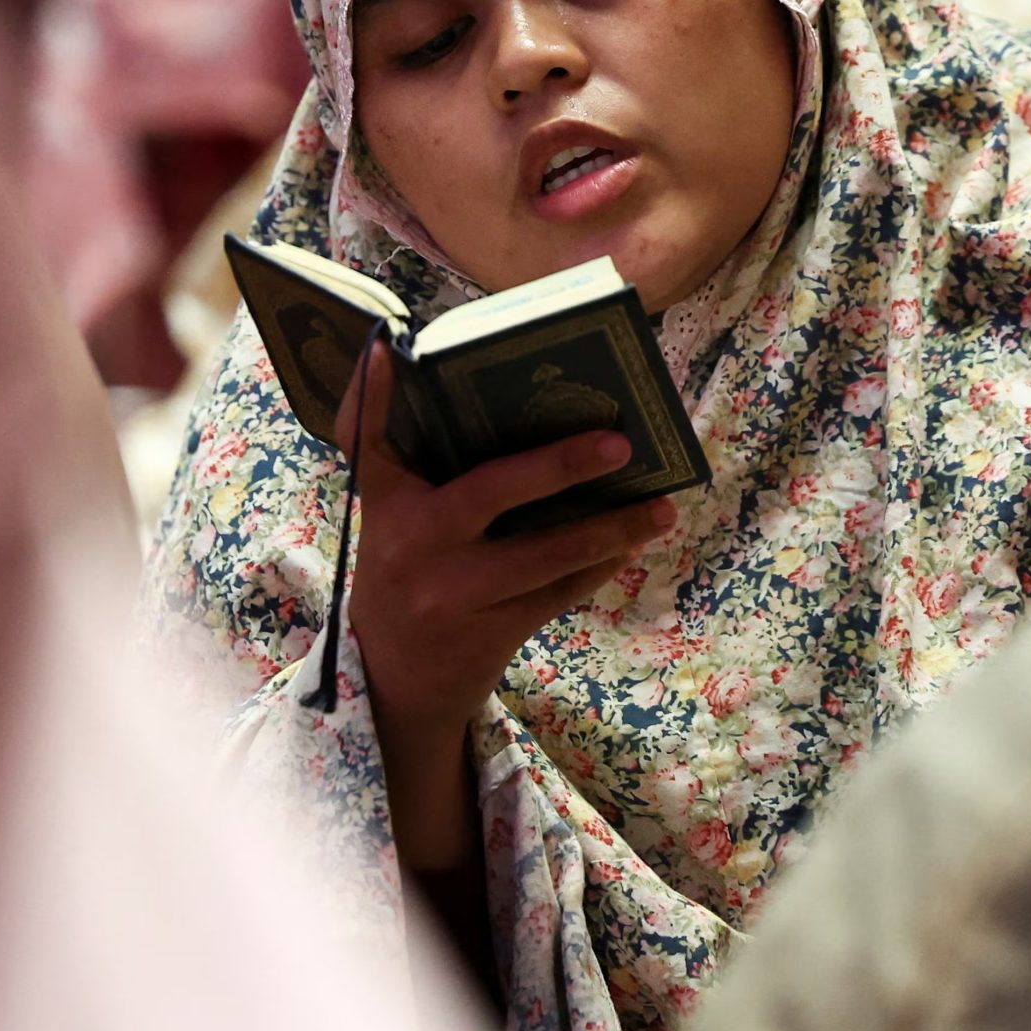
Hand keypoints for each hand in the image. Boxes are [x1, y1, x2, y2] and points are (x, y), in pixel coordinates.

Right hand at [335, 337, 675, 867]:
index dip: (373, 395)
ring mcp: (452, 592)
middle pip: (492, 490)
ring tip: (659, 508)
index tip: (386, 349)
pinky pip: (556, 594)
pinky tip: (628, 545)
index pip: (371, 440)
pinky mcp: (487, 632)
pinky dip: (597, 567)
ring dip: (610, 529)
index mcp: (388, 504)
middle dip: (561, 464)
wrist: (395, 682)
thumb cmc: (407, 575)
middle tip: (620, 442)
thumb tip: (496, 409)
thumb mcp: (395, 524)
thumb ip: (424, 471)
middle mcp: (414, 542)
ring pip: (545, 554)